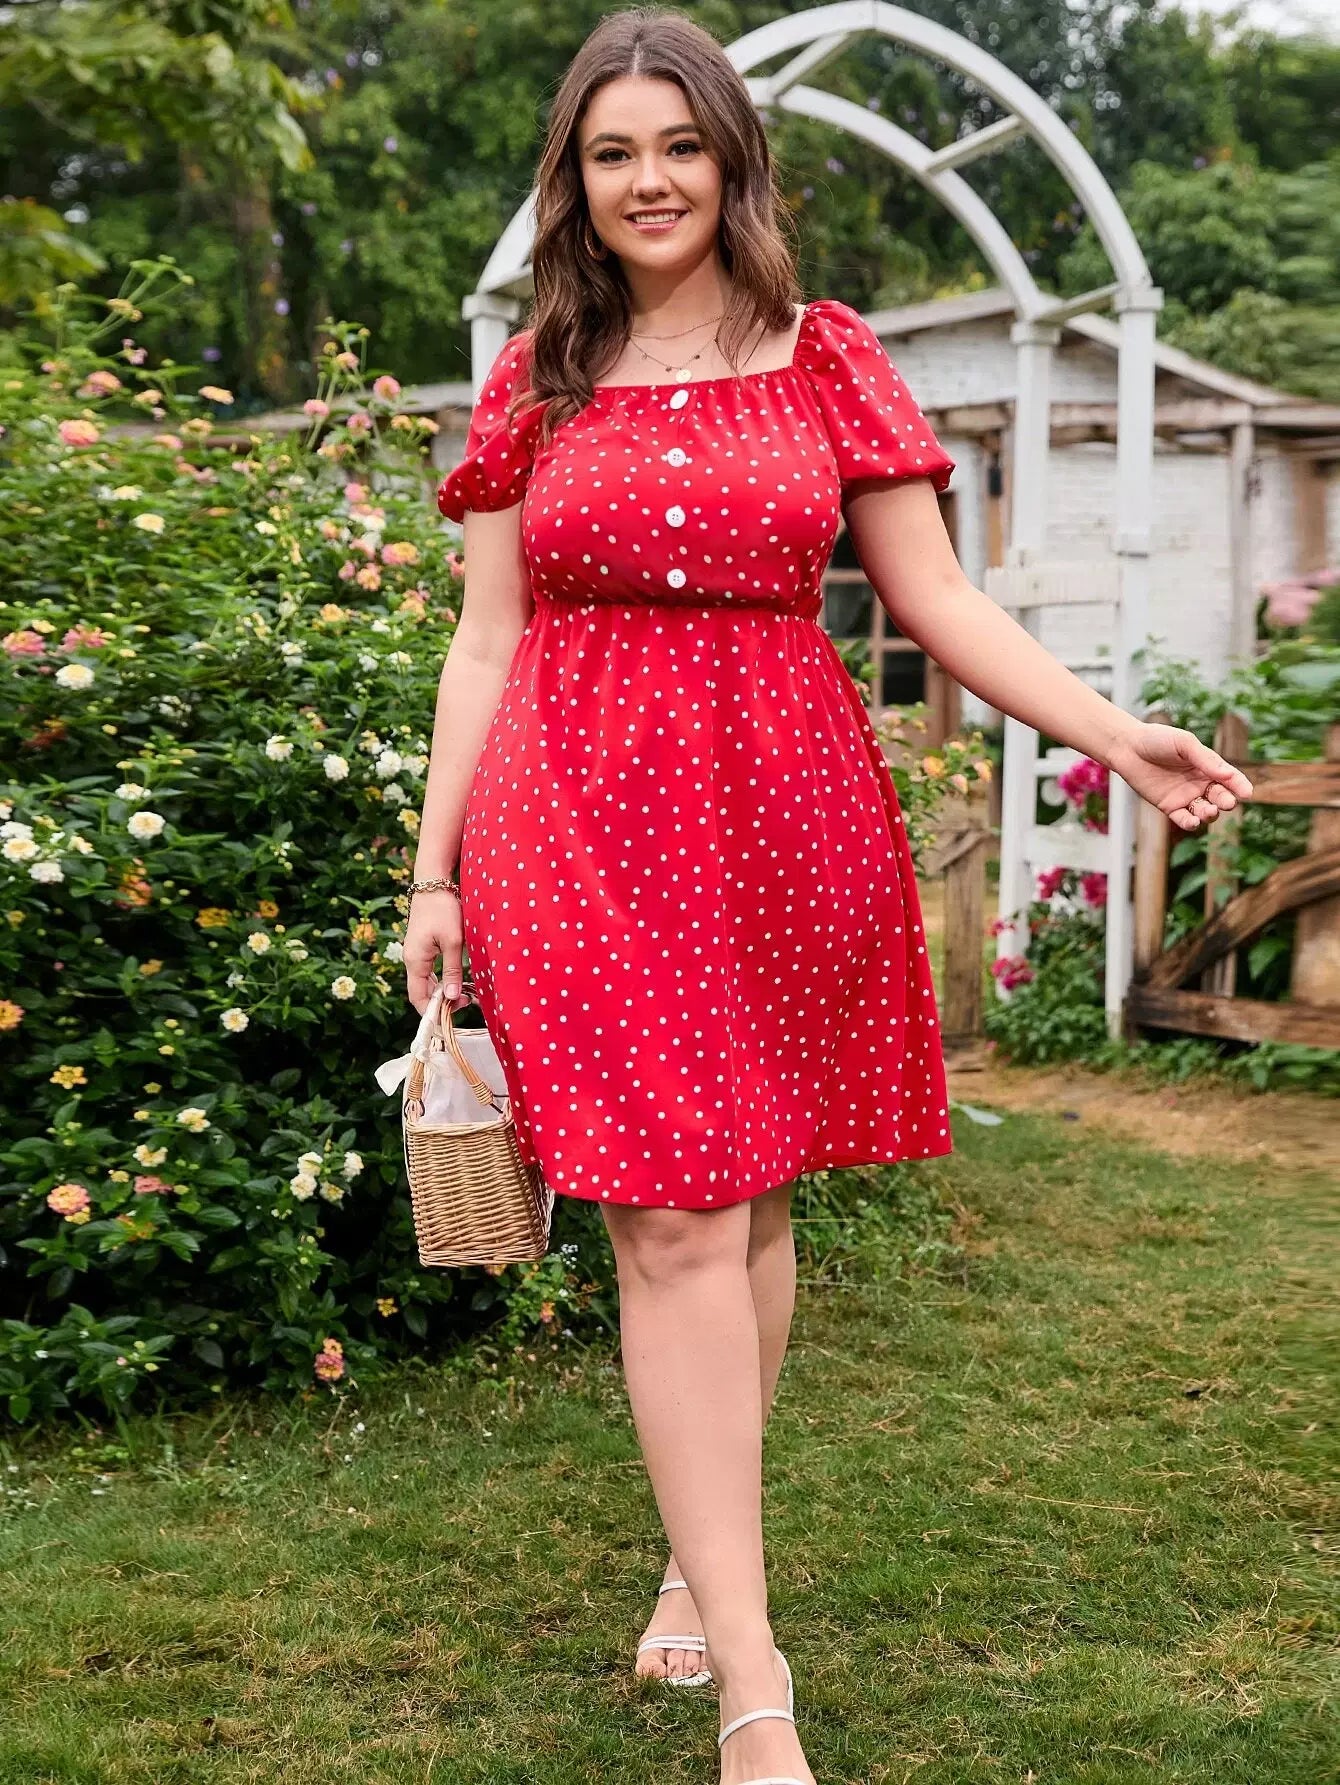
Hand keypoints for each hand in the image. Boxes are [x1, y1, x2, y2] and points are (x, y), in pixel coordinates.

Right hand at [403, 888, 464, 1013]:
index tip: (455, 1014)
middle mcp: (411, 960)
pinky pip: (429, 972)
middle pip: (421, 992)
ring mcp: (416, 954)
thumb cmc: (444, 909)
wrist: (434, 882)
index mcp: (415, 961)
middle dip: (441, 1002)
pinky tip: (457, 979)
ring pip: (426, 982)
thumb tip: (451, 998)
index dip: (434, 1012)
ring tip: (465, 993)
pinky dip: (441, 979)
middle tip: (466, 1002)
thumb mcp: (454, 941)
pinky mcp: (422, 947)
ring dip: (442, 991)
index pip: (418, 998)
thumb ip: (453, 970)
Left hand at [1108, 721, 1253, 831]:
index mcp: (1208, 766)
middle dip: (1225, 801)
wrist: (1127, 747)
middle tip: (1227, 803)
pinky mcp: (1169, 807)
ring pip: (1204, 811)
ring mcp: (1185, 796)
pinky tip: (1193, 821)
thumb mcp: (1184, 744)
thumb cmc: (1158, 740)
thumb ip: (1205, 759)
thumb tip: (1229, 775)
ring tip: (1208, 811)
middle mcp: (1200, 783)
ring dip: (1210, 814)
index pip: (1230, 778)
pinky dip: (1190, 823)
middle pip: (1220, 797)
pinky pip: (1184, 819)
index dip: (1240, 786)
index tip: (1247, 793)